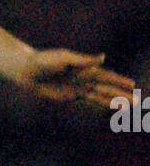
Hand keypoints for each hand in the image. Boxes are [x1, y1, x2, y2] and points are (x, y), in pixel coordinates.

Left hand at [17, 50, 134, 108]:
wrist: (28, 70)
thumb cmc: (45, 60)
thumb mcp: (64, 58)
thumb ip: (84, 60)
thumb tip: (103, 57)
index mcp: (85, 68)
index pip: (106, 77)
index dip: (119, 81)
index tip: (133, 85)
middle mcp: (85, 79)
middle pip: (107, 89)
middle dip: (122, 95)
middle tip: (137, 101)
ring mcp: (78, 88)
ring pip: (100, 97)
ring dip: (113, 102)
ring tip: (128, 107)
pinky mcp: (69, 97)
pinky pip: (87, 103)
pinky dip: (98, 105)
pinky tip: (108, 107)